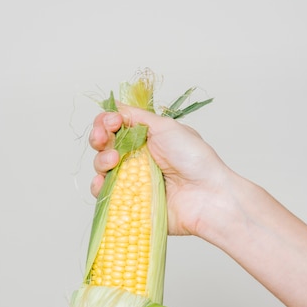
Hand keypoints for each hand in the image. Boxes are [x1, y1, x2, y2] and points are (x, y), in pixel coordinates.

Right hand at [89, 105, 234, 239]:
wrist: (207, 195)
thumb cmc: (195, 159)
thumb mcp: (166, 127)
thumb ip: (137, 116)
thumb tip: (115, 106)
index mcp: (147, 137)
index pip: (115, 125)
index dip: (107, 122)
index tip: (112, 122)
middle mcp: (137, 157)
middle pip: (104, 145)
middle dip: (99, 138)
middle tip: (104, 138)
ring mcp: (132, 180)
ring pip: (101, 167)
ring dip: (101, 160)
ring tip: (114, 161)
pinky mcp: (130, 201)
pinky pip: (105, 193)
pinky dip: (99, 186)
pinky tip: (103, 181)